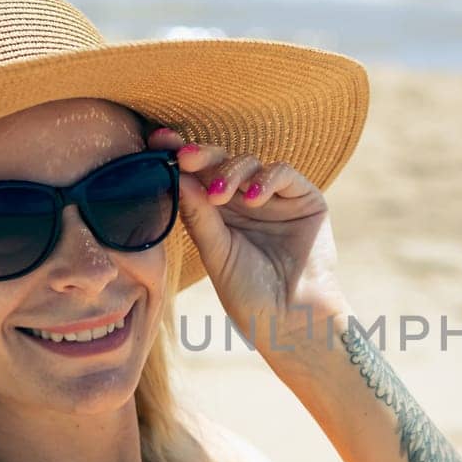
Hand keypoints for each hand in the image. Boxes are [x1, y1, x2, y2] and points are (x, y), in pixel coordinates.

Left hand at [147, 125, 348, 355]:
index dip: (177, 155)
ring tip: (219, 195)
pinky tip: (255, 198)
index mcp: (218, 213)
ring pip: (250, 162)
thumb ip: (200, 215)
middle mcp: (245, 200)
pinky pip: (284, 172)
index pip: (196, 176)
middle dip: (201, 156)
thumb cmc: (249, 295)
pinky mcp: (305, 198)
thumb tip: (178, 175)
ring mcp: (275, 197)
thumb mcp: (216, 253)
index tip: (156, 142)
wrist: (292, 320)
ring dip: (231, 171)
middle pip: (221, 162)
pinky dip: (268, 178)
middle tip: (185, 158)